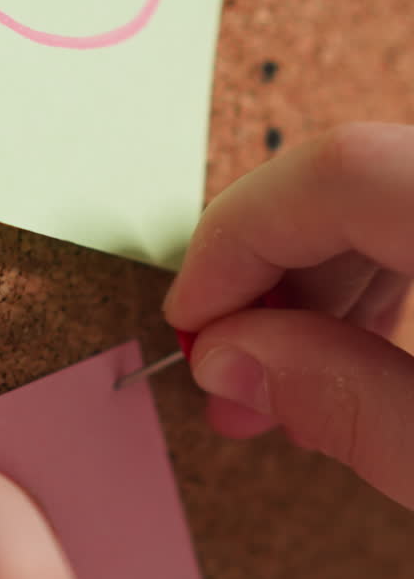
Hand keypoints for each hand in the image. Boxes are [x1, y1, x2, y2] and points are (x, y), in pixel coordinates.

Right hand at [164, 122, 413, 509]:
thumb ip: (346, 401)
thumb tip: (234, 360)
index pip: (337, 177)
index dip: (235, 241)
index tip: (190, 321)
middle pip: (356, 183)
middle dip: (271, 279)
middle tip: (228, 376)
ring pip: (388, 200)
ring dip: (319, 285)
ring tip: (283, 383)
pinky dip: (378, 278)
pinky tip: (352, 354)